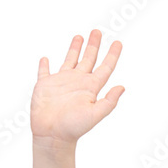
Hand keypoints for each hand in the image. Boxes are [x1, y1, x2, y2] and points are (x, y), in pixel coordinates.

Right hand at [31, 30, 124, 148]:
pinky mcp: (45, 86)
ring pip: (70, 60)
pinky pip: (44, 72)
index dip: (112, 55)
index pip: (105, 67)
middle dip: (93, 45)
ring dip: (74, 49)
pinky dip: (44, 65)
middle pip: (88, 59)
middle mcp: (77, 82)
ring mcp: (61, 83)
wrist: (52, 135)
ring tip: (79, 36)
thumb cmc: (73, 127)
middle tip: (98, 31)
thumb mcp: (95, 114)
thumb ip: (108, 101)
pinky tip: (46, 59)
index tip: (118, 42)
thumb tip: (122, 87)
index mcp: (90, 87)